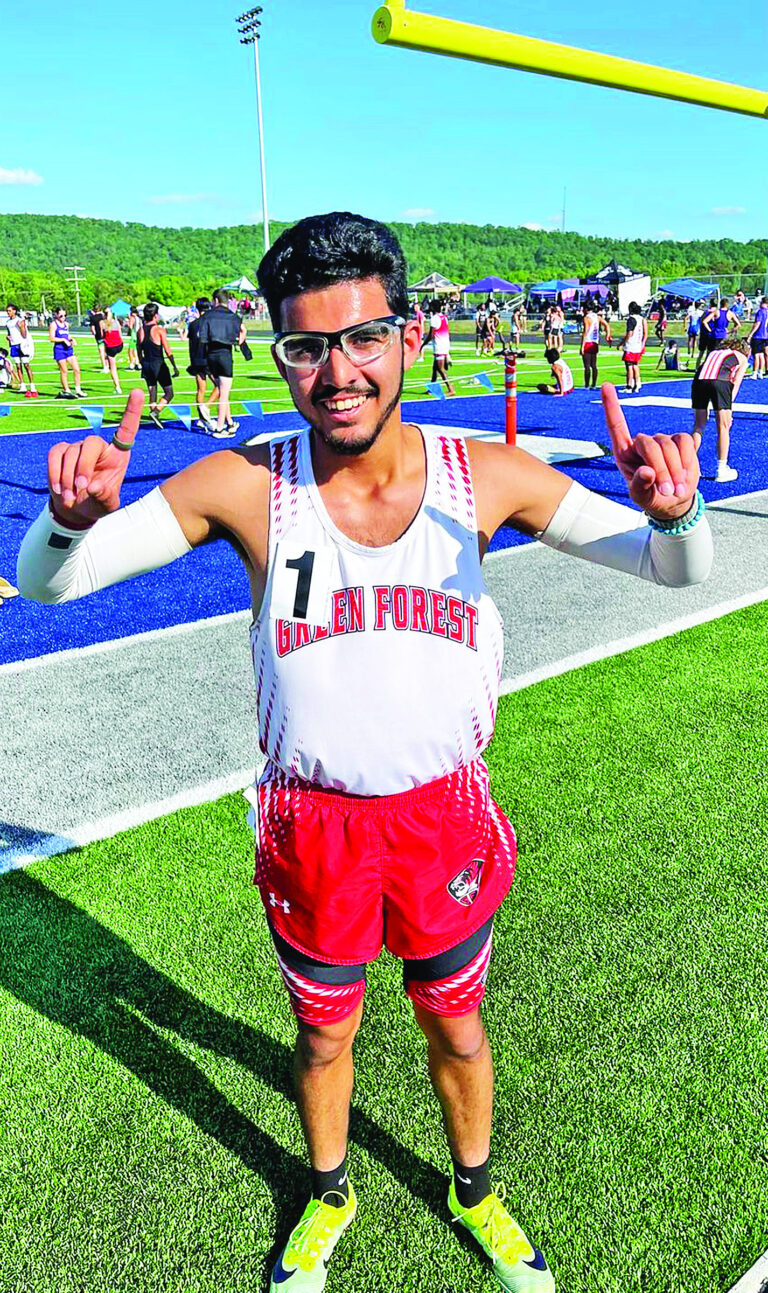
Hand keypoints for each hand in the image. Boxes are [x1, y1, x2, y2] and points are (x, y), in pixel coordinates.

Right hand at [48, 388, 143, 524]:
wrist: (77, 508)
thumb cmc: (98, 503)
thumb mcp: (107, 505)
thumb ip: (105, 496)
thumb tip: (94, 487)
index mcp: (118, 455)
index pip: (126, 430)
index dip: (132, 411)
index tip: (137, 391)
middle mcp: (99, 447)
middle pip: (90, 443)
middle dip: (83, 466)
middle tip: (81, 489)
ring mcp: (78, 447)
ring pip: (70, 452)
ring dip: (68, 477)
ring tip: (71, 497)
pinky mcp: (60, 451)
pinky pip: (55, 455)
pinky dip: (55, 473)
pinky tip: (59, 490)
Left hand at [601, 383, 700, 518]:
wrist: (674, 501)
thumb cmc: (651, 497)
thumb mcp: (642, 498)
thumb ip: (640, 486)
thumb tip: (646, 471)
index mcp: (625, 454)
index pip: (616, 426)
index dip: (611, 406)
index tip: (606, 386)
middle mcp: (642, 443)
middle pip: (651, 444)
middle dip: (661, 469)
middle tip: (667, 491)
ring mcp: (662, 440)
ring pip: (669, 445)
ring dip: (675, 470)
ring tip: (676, 489)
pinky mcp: (680, 441)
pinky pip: (685, 442)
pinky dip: (687, 460)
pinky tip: (684, 475)